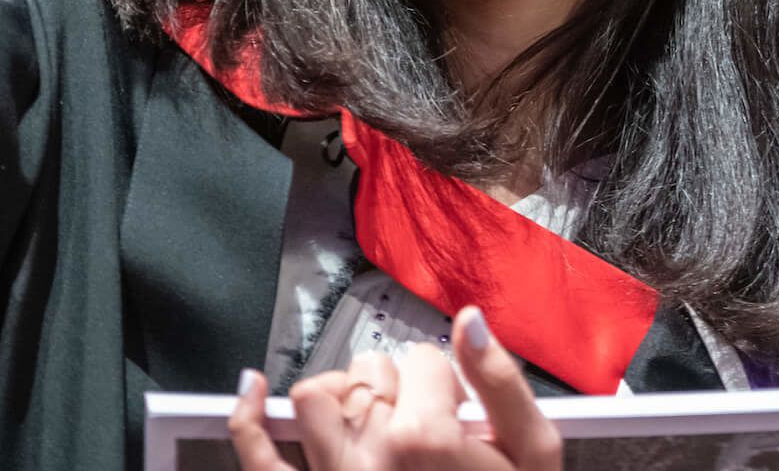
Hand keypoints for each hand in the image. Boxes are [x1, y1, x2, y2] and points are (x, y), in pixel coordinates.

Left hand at [227, 306, 562, 470]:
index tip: (458, 413)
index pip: (425, 359)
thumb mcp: (531, 454)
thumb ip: (502, 382)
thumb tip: (470, 320)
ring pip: (312, 398)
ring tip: (370, 420)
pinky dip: (247, 418)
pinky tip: (253, 389)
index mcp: (427, 439)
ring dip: (339, 398)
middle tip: (424, 427)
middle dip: (400, 387)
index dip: (447, 382)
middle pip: (371, 371)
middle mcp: (370, 457)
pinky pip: (258, 458)